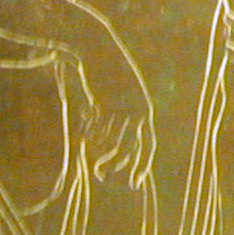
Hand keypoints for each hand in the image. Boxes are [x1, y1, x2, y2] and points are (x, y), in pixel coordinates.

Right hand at [72, 31, 154, 187]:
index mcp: (145, 110)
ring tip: (92, 157)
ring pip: (111, 142)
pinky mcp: (106, 103)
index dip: (143, 164)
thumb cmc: (109, 77)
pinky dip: (89, 132)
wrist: (100, 51)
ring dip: (100, 152)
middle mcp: (139, 110)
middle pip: (132, 148)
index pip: (149, 144)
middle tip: (103, 177)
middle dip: (120, 165)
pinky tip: (84, 127)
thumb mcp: (120, 99)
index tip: (136, 183)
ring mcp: (123, 107)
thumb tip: (114, 148)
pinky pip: (96, 129)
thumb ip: (120, 121)